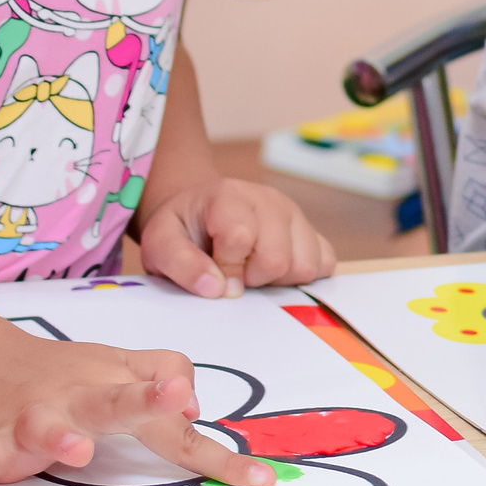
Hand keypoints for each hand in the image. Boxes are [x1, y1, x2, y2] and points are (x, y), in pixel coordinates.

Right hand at [0, 333, 276, 485]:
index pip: (174, 424)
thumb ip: (165, 376)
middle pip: (114, 400)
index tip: (261, 480)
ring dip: (61, 438)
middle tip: (171, 397)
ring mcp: (33, 416)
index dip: (216, 453)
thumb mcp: (124, 367)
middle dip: (142, 399)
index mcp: (117, 389)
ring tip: (77, 450)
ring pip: (46, 425)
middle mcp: (79, 399)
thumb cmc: (69, 374)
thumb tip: (195, 411)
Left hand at [139, 177, 333, 298]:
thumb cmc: (181, 230)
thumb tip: (217, 289)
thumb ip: (180, 263)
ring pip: (306, 265)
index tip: (212, 274)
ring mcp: (295, 214)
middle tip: (234, 273)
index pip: (240, 239)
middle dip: (252, 278)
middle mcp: (269, 199)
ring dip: (278, 280)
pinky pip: (326, 263)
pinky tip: (275, 272)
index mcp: (229, 196)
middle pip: (277, 259)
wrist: (199, 212)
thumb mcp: (159, 244)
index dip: (225, 269)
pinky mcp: (311, 230)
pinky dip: (303, 276)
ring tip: (253, 270)